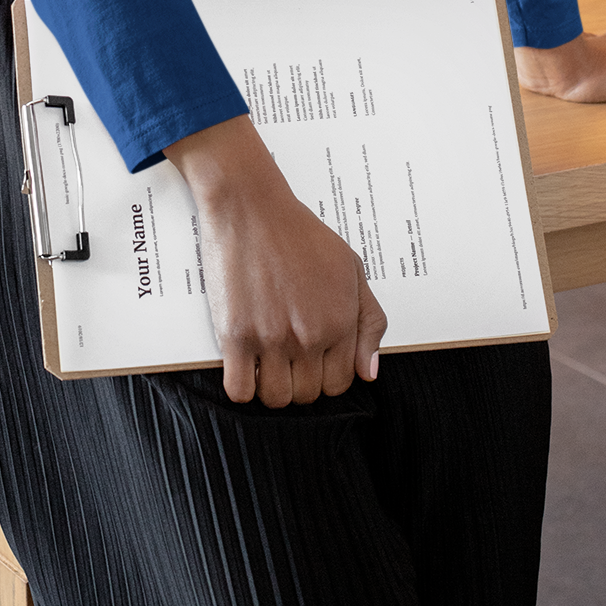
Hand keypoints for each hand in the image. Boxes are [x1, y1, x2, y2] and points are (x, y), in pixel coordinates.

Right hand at [164, 115, 385, 407]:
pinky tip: (242, 365)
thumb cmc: (300, 232)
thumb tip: (369, 372)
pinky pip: (239, 392)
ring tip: (264, 363)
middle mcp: (310, 335)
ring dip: (270, 387)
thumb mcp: (351, 267)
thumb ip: (369, 321)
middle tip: (287, 358)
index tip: (312, 360)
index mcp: (340, 321)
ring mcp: (272, 338)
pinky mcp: (235, 335)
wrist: (250, 206)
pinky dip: (241, 386)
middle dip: (299, 382)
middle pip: (308, 395)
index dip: (326, 375)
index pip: (340, 383)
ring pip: (276, 399)